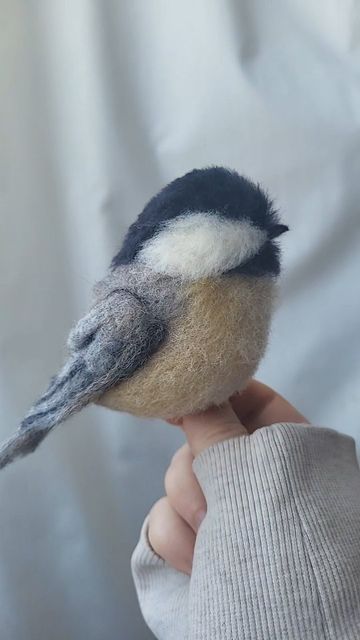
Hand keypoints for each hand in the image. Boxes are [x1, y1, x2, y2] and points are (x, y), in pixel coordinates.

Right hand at [148, 380, 307, 574]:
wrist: (288, 632)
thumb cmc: (289, 551)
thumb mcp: (255, 479)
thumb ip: (216, 429)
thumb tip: (190, 392)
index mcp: (282, 444)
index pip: (242, 396)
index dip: (208, 394)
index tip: (177, 403)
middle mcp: (250, 472)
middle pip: (198, 439)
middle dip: (198, 474)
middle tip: (216, 505)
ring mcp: (220, 508)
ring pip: (174, 480)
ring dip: (189, 514)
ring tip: (217, 545)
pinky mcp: (193, 540)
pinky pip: (161, 520)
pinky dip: (176, 543)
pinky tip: (201, 565)